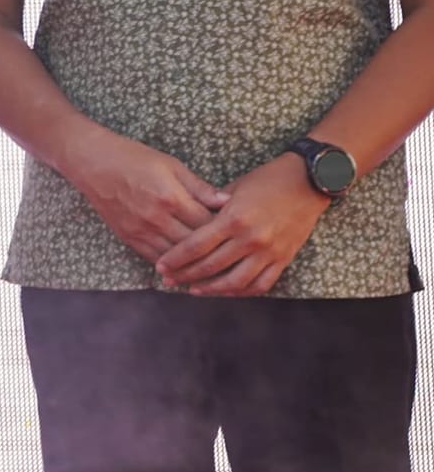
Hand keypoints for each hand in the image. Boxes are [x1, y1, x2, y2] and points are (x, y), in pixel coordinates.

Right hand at [57, 126, 227, 262]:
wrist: (92, 162)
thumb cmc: (133, 157)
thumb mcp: (171, 164)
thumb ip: (199, 186)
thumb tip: (228, 201)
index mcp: (171, 197)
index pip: (208, 224)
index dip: (226, 231)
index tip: (240, 234)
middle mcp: (157, 218)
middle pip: (195, 245)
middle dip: (215, 253)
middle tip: (234, 257)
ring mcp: (141, 230)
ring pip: (175, 258)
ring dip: (195, 266)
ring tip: (216, 272)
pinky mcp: (129, 237)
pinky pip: (155, 258)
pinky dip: (172, 267)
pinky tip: (185, 271)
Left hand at [155, 153, 330, 295]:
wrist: (310, 182)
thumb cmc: (267, 179)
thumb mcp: (234, 187)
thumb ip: (212, 206)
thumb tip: (188, 220)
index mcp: (234, 218)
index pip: (197, 245)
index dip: (176, 258)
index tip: (161, 265)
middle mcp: (251, 239)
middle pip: (211, 265)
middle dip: (186, 275)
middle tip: (169, 279)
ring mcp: (269, 252)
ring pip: (235, 281)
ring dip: (211, 289)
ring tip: (193, 289)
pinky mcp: (284, 259)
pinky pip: (261, 284)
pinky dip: (241, 291)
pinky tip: (226, 291)